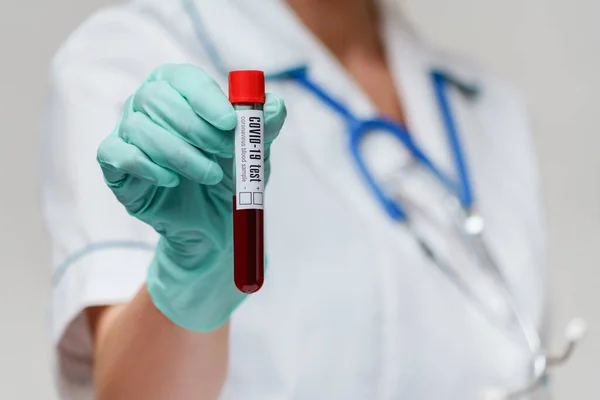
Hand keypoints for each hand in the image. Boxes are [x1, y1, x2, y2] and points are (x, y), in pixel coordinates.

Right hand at [97, 64, 285, 330]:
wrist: (215, 221)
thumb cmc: (231, 175)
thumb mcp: (254, 151)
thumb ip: (264, 127)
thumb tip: (274, 106)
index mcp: (179, 90)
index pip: (182, 78)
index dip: (206, 97)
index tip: (231, 123)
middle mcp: (147, 104)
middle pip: (156, 98)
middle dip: (196, 128)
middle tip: (225, 152)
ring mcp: (127, 133)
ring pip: (139, 127)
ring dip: (180, 154)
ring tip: (210, 175)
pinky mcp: (115, 165)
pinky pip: (116, 154)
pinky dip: (146, 167)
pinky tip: (172, 181)